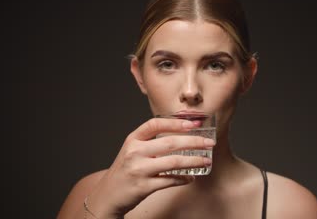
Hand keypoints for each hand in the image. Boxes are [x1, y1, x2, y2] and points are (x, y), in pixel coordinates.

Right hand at [86, 117, 215, 217]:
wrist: (107, 195)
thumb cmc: (125, 170)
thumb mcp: (132, 150)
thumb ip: (150, 142)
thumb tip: (181, 134)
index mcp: (132, 140)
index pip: (155, 124)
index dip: (176, 123)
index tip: (194, 124)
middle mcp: (135, 152)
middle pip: (170, 143)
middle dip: (194, 142)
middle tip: (209, 143)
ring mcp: (139, 170)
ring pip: (173, 162)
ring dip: (194, 161)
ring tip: (205, 160)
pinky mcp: (144, 186)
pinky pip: (170, 180)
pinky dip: (183, 179)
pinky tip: (191, 177)